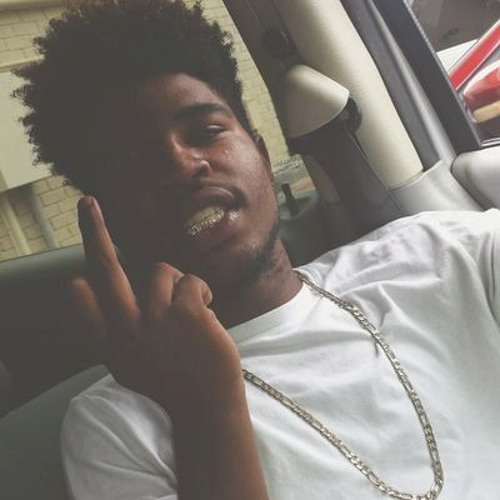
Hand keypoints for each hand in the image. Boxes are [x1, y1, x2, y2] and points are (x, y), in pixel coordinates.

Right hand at [71, 196, 243, 420]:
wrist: (206, 406)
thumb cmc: (172, 380)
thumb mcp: (128, 362)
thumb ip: (109, 328)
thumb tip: (79, 284)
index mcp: (112, 344)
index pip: (85, 306)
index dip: (80, 288)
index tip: (74, 271)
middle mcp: (127, 329)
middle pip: (106, 269)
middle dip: (94, 232)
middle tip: (87, 203)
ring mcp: (155, 318)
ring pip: (161, 272)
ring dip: (179, 286)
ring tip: (190, 312)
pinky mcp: (186, 311)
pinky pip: (192, 281)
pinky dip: (201, 293)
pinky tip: (205, 315)